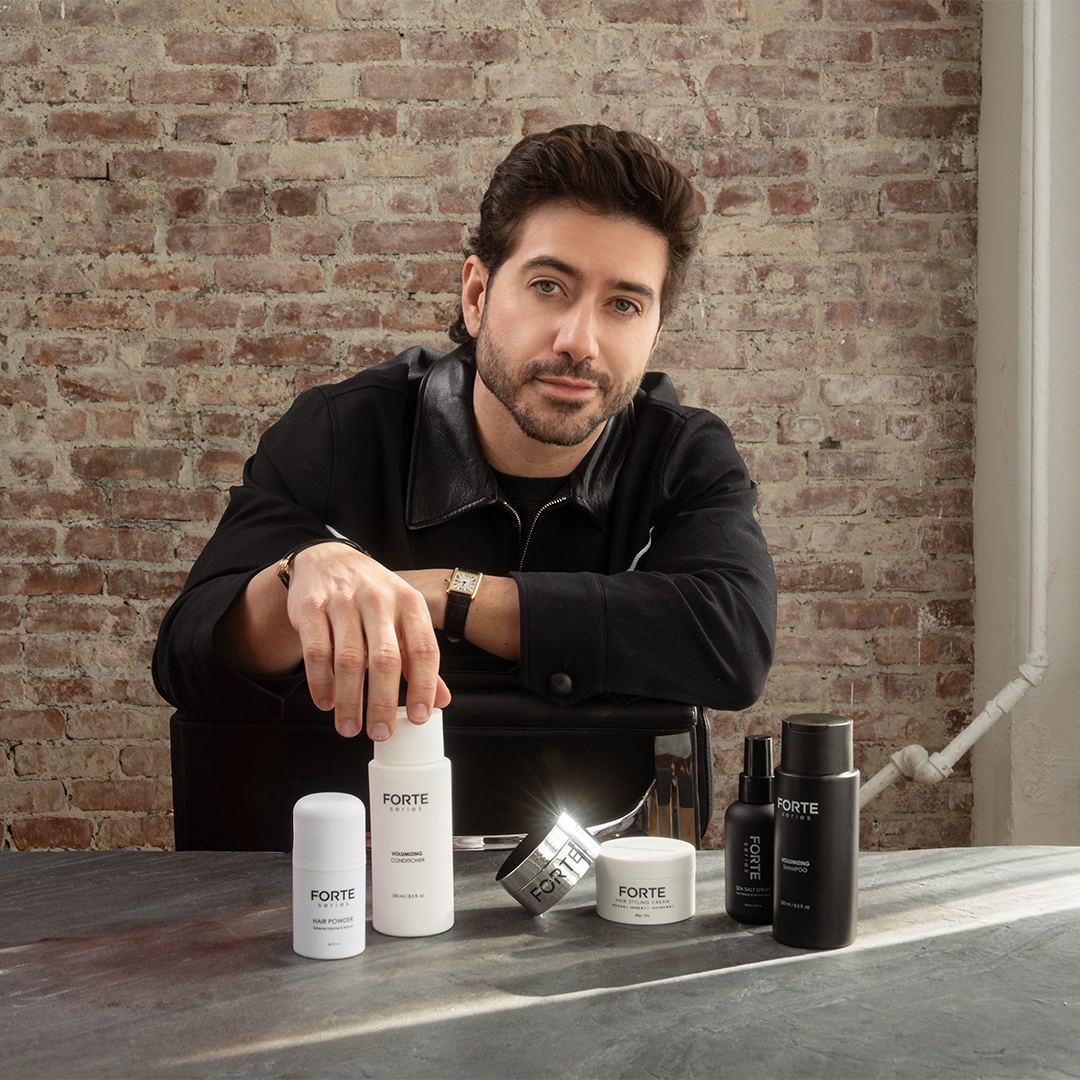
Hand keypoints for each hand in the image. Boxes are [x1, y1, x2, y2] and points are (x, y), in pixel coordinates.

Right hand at [283, 543, 450, 739]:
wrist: (329, 559)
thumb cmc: (372, 595)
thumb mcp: (404, 616)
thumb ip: (419, 658)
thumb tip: (441, 701)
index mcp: (409, 603)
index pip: (423, 649)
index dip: (424, 686)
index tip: (419, 717)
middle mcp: (378, 600)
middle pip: (385, 659)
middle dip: (383, 702)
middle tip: (380, 732)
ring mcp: (343, 602)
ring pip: (348, 660)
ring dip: (349, 700)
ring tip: (350, 726)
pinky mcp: (311, 607)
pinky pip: (316, 652)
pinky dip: (320, 682)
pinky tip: (326, 702)